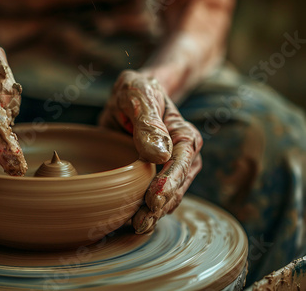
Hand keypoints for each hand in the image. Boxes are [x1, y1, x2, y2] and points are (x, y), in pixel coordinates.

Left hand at [99, 70, 201, 233]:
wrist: (132, 95)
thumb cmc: (136, 91)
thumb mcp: (136, 94)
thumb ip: (147, 121)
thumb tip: (159, 154)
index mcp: (183, 132)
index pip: (182, 160)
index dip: (170, 182)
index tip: (154, 199)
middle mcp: (184, 153)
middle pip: (179, 185)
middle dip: (161, 206)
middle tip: (140, 222)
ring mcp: (174, 167)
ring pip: (171, 195)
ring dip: (155, 213)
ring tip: (136, 226)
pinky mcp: (159, 176)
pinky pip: (160, 196)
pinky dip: (149, 209)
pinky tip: (132, 219)